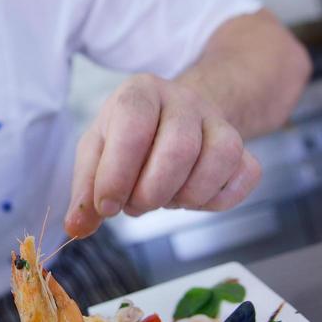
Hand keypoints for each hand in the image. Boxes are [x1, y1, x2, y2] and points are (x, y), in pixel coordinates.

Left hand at [64, 73, 261, 237]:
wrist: (175, 118)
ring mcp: (218, 121)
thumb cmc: (129, 137)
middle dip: (152, 193)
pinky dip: (219, 199)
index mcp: (140, 93)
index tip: (107, 206)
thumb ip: (85, 190)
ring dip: (186, 197)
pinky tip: (195, 197)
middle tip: (136, 204)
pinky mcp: (242, 146)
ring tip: (166, 198)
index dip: (118, 175)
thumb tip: (76, 227)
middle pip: (179, 150)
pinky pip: (245, 174)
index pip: (133, 129)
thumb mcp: (97, 153)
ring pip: (217, 161)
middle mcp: (183, 100)